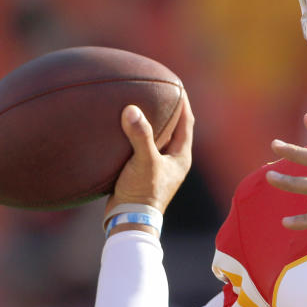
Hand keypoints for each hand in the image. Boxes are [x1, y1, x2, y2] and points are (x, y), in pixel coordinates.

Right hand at [106, 94, 194, 219]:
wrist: (128, 221)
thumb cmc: (142, 193)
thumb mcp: (143, 161)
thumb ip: (140, 135)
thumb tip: (132, 110)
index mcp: (180, 157)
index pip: (187, 123)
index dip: (183, 103)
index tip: (177, 85)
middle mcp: (172, 162)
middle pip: (173, 129)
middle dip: (167, 110)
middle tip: (157, 91)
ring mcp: (157, 169)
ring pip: (156, 139)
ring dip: (150, 124)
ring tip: (139, 105)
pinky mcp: (141, 174)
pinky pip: (140, 148)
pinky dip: (134, 137)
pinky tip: (120, 129)